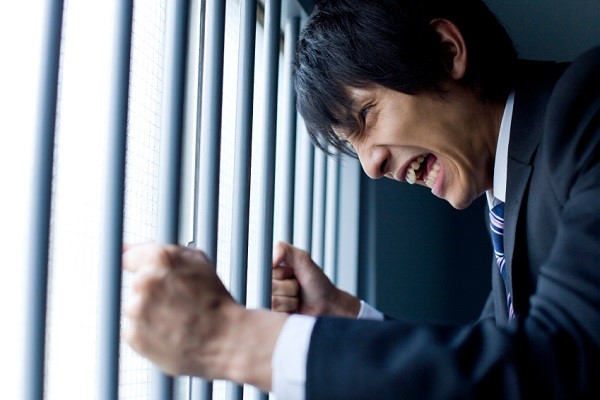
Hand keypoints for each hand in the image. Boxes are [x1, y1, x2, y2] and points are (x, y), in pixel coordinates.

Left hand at [122, 242, 285, 389]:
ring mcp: (136, 309)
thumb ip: (161, 250)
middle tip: (176, 302)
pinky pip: (134, 329)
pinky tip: (169, 332)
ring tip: (175, 319)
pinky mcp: (133, 335)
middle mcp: (144, 281)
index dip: (135, 264)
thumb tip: (129, 247)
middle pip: (136, 283)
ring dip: (149, 312)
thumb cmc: (214, 300)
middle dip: (152, 291)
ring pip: (135, 307)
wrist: (225, 339)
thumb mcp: (197, 262)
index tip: (137, 271)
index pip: (128, 256)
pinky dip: (148, 332)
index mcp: (158, 258)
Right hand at [271, 241, 359, 317]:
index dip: (281, 272)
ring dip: (290, 299)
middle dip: (289, 287)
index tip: (292, 272)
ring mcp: (269, 299)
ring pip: (273, 300)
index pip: (266, 269)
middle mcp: (267, 283)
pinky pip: (275, 312)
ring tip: (297, 297)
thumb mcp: (303, 259)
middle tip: (298, 286)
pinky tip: (294, 307)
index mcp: (272, 268)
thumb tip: (271, 259)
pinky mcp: (272, 314)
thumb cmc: (317, 282)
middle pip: (270, 286)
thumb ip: (285, 250)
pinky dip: (289, 309)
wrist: (327, 305)